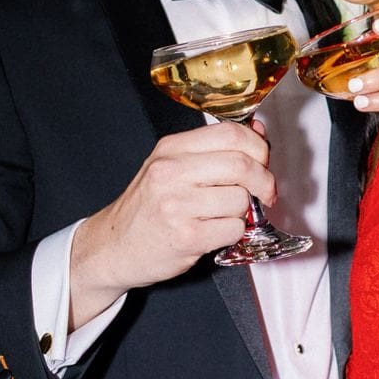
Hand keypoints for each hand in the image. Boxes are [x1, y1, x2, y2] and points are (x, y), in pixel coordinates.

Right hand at [71, 122, 274, 322]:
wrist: (114, 246)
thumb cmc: (147, 208)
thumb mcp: (170, 166)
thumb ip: (212, 150)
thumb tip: (257, 131)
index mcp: (171, 149)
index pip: (231, 134)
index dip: (258, 147)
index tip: (263, 162)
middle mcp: (171, 172)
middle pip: (242, 166)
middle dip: (264, 182)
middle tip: (264, 193)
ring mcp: (177, 205)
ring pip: (241, 201)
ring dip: (243, 212)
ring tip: (222, 216)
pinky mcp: (186, 237)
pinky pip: (233, 230)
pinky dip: (233, 233)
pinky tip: (214, 232)